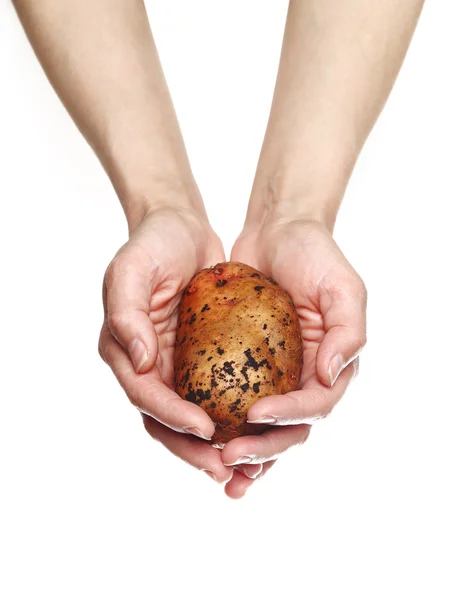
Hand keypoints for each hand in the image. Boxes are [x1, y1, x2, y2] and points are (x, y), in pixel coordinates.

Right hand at [98, 206, 233, 483]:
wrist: (177, 226)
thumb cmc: (152, 243)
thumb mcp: (131, 270)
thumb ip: (126, 314)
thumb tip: (138, 362)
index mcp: (123, 349)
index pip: (144, 395)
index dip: (172, 417)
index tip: (205, 430)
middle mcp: (144, 364)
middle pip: (164, 419)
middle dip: (192, 447)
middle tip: (225, 469)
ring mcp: (170, 364)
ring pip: (187, 417)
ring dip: (211, 445)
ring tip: (243, 467)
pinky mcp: (196, 359)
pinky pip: (211, 396)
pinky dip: (227, 418)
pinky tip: (254, 432)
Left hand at [222, 219, 365, 497]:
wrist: (279, 231)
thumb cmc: (315, 256)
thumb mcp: (342, 288)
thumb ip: (347, 333)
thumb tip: (329, 377)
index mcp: (332, 367)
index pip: (315, 406)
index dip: (289, 417)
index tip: (257, 415)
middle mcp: (305, 379)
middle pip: (287, 429)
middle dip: (262, 448)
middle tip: (229, 457)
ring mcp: (276, 376)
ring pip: (261, 428)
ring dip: (243, 453)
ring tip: (216, 469)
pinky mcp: (246, 367)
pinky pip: (234, 403)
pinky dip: (222, 425)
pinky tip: (199, 440)